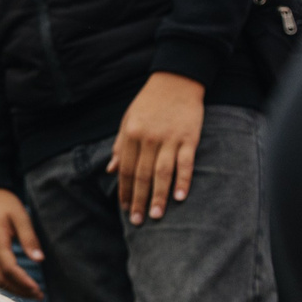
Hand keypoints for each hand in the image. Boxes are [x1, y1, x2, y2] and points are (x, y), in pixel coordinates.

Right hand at [0, 187, 44, 299]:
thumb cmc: (6, 204)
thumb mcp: (21, 217)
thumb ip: (29, 239)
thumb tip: (39, 259)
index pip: (9, 269)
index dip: (24, 282)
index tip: (38, 289)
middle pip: (2, 279)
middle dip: (20, 290)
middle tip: (40, 296)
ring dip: (14, 289)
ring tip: (33, 293)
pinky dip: (8, 283)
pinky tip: (21, 285)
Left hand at [108, 72, 205, 224]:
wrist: (176, 80)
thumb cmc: (149, 102)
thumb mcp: (128, 120)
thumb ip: (120, 145)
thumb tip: (112, 171)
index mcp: (132, 134)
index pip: (127, 169)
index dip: (125, 191)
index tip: (125, 209)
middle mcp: (149, 138)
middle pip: (142, 175)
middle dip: (139, 200)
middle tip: (138, 221)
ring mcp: (170, 138)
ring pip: (162, 173)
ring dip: (158, 196)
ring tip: (156, 216)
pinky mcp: (189, 137)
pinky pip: (186, 163)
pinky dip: (183, 180)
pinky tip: (180, 197)